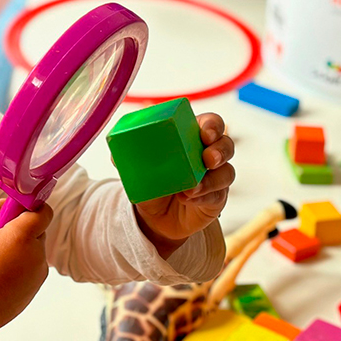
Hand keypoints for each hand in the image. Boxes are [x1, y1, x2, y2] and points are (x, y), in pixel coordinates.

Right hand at [0, 200, 52, 339]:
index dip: (32, 207)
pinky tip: (0, 273)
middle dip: (22, 228)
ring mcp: (39, 272)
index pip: (44, 212)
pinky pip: (34, 266)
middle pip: (39, 230)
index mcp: (22, 236)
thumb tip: (4, 204)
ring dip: (22, 247)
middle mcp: (36, 253)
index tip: (15, 211)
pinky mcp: (37, 287)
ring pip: (36, 248)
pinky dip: (22, 264)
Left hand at [133, 113, 234, 257]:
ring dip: (212, 178)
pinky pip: (218, 195)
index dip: (213, 126)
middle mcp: (208, 154)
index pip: (211, 124)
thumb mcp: (136, 167)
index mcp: (190, 137)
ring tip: (192, 187)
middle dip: (220, 149)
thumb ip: (126, 156)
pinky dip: (204, 195)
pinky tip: (189, 197)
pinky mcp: (216, 198)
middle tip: (207, 158)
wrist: (154, 216)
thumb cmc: (149, 182)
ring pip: (226, 172)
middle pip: (226, 145)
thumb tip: (114, 152)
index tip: (205, 133)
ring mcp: (215, 177)